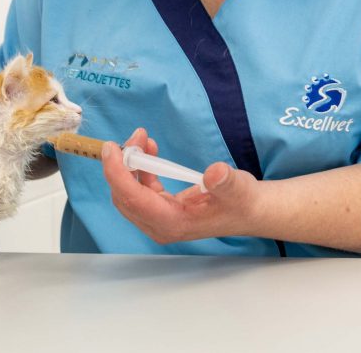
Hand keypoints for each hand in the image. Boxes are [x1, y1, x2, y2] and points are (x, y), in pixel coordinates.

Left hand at [101, 127, 260, 243]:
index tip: (111, 149)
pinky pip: (139, 189)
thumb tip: (214, 173)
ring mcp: (158, 219)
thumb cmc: (243, 202)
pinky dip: (140, 168)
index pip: (133, 199)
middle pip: (124, 196)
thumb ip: (225, 182)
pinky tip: (150, 150)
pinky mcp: (160, 210)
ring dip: (130, 163)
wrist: (249, 211)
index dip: (117, 173)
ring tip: (143, 138)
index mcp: (173, 223)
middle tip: (137, 135)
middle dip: (123, 163)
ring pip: (129, 191)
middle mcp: (160, 225)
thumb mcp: (239, 188)